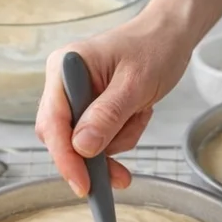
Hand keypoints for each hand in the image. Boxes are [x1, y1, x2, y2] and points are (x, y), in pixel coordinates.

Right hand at [36, 11, 191, 195]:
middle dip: (92, 158)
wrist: (169, 37)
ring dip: (116, 143)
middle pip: (62, 138)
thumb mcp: (134, 84)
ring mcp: (78, 96)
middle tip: (120, 176)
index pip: (53, 122)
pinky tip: (138, 118)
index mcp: (66, 68)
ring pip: (84, 144)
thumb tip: (81, 147)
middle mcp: (65, 82)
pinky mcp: (92, 108)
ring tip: (140, 116)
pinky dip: (121, 138)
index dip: (65, 158)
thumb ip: (107, 115)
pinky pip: (101, 139)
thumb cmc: (153, 48)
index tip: (83, 185)